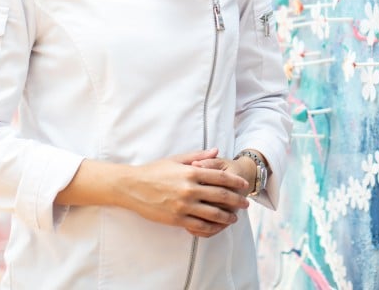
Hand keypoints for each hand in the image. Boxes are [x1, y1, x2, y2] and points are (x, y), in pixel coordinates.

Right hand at [119, 148, 249, 237]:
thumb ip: (198, 156)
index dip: (235, 182)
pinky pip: (199, 225)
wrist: (132, 187)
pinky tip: (216, 227)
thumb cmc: (154, 171)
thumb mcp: (176, 159)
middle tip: (246, 204)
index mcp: (191, 172)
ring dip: (227, 217)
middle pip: (221, 196)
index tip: (244, 186)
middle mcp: (190, 189)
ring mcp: (184, 205)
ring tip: (234, 218)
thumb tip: (216, 151)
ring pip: (213, 213)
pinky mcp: (177, 219)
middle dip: (237, 201)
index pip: (220, 177)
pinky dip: (211, 227)